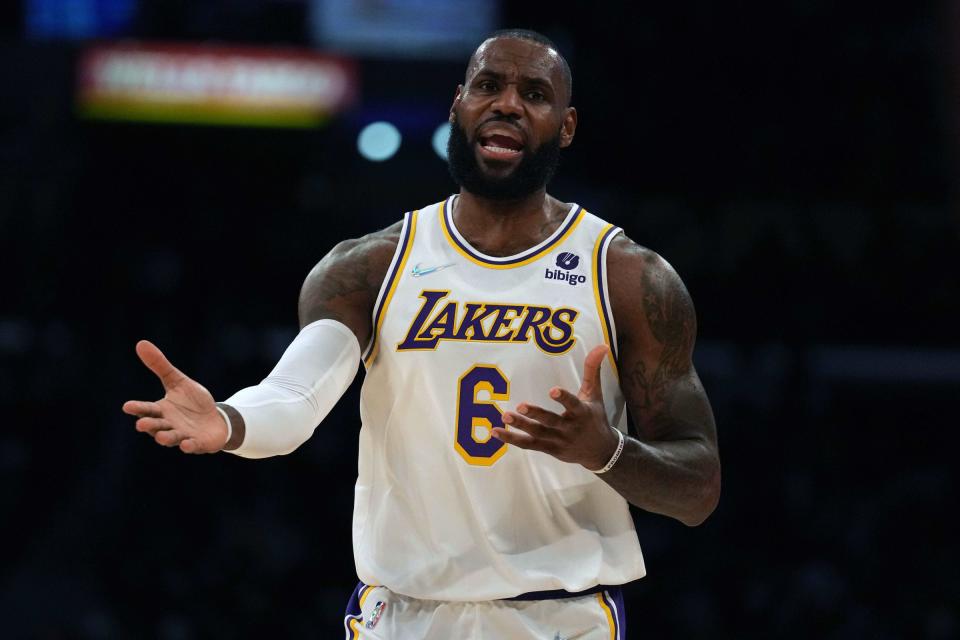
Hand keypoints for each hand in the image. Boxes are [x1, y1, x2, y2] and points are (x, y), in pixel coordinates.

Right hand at [122, 340, 227, 453]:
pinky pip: (192, 446)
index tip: (127, 406)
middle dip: (149, 426)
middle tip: (141, 424)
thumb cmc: (192, 402)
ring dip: (166, 438)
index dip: (138, 408)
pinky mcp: (198, 443)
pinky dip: (189, 446)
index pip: (147, 409)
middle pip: (156, 426)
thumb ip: (160, 366)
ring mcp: (182, 436)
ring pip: (171, 438)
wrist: (215, 419)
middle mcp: (169, 425)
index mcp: (161, 411)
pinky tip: (186, 444)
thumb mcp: (178, 381)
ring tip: (161, 437)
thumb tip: (141, 343)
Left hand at [493, 344, 620, 469]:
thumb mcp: (595, 394)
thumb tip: (602, 345)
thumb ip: (593, 370)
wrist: (600, 452)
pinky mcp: (548, 448)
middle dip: (536, 414)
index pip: (572, 404)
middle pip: (550, 421)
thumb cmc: (594, 418)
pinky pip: (528, 445)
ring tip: (504, 416)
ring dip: (520, 426)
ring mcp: (557, 440)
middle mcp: (569, 428)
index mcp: (581, 413)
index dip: (563, 398)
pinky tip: (495, 432)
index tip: (552, 390)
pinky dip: (512, 439)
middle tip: (521, 406)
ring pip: (537, 434)